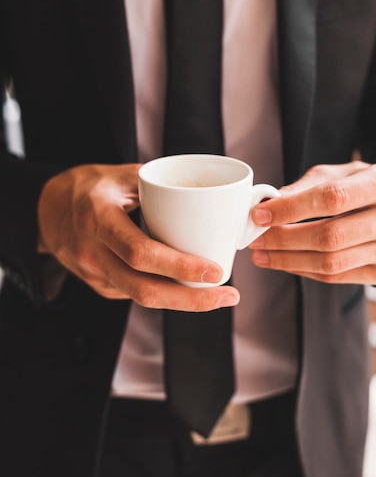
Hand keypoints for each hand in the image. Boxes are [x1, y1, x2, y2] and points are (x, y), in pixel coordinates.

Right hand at [37, 164, 238, 310]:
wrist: (48, 208)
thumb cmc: (90, 186)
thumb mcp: (121, 174)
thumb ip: (159, 186)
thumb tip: (208, 195)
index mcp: (99, 218)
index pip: (141, 252)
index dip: (180, 266)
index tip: (215, 270)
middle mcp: (93, 251)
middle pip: (144, 289)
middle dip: (191, 299)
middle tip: (227, 295)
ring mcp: (92, 273)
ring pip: (141, 297)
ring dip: (183, 302)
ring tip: (218, 296)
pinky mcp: (97, 284)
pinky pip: (134, 292)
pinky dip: (164, 292)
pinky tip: (186, 286)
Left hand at [250, 161, 375, 284]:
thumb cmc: (366, 184)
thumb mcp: (342, 172)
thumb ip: (307, 186)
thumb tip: (269, 202)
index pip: (332, 199)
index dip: (291, 209)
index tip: (260, 214)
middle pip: (330, 236)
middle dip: (284, 239)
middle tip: (255, 239)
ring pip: (330, 262)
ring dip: (288, 260)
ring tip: (261, 254)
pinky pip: (335, 277)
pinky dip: (304, 270)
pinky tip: (284, 262)